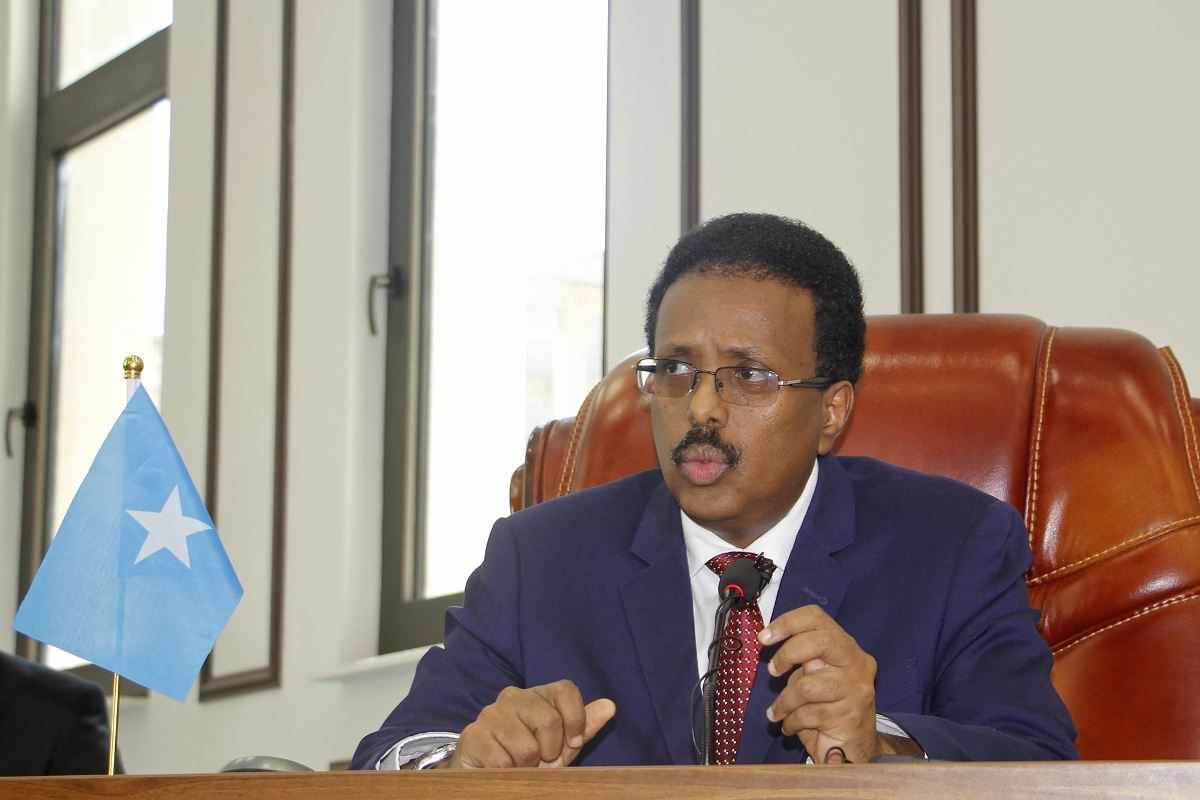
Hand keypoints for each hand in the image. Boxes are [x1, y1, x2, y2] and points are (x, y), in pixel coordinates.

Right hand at [448, 680, 615, 768]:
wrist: (486, 772)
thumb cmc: (528, 756)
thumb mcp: (561, 743)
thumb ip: (584, 725)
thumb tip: (610, 706)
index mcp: (537, 695)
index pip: (566, 689)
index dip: (576, 719)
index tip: (572, 742)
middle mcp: (513, 697)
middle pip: (550, 720)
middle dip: (551, 751)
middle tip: (540, 759)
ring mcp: (491, 714)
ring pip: (527, 748)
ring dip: (528, 767)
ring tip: (519, 765)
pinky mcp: (473, 736)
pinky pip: (503, 763)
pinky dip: (508, 775)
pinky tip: (502, 770)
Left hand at [758, 604, 881, 763]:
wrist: (854, 748)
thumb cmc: (828, 707)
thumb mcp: (815, 675)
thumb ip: (804, 657)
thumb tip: (771, 639)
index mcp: (847, 647)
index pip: (817, 618)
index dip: (787, 622)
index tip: (764, 637)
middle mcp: (857, 663)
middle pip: (820, 641)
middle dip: (787, 654)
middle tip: (773, 671)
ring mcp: (857, 690)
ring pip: (806, 687)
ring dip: (784, 702)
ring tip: (778, 712)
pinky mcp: (850, 717)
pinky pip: (807, 715)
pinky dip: (790, 721)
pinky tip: (789, 726)